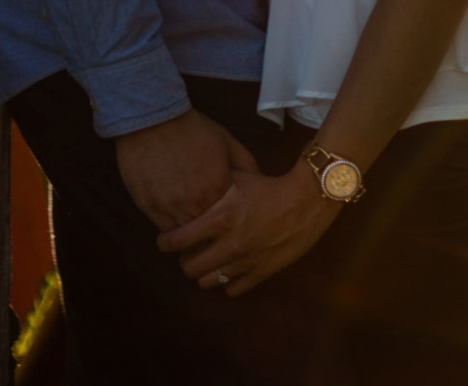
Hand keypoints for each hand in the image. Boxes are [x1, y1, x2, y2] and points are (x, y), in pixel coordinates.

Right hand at [115, 110, 259, 230]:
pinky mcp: (151, 207)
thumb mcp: (225, 140)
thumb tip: (261, 181)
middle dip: (213, 236)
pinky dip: (172, 230)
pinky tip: (176, 222)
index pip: (231, 221)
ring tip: (196, 235)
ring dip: (192, 237)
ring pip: (187, 238)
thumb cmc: (191, 128)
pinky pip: (165, 231)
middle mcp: (197, 201)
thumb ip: (246, 163)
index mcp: (219, 185)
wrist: (152, 118)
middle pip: (210, 234)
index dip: (232, 226)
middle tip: (215, 237)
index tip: (232, 228)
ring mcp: (172, 206)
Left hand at [156, 158, 337, 295]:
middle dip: (184, 261)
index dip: (165, 242)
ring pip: (208, 283)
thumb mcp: (236, 177)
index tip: (163, 241)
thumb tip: (186, 181)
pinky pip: (232, 291)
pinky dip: (227, 283)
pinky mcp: (261, 273)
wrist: (305, 200)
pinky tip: (229, 269)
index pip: (177, 240)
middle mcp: (230, 244)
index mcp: (221, 217)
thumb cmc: (268, 185)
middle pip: (189, 268)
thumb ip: (211, 183)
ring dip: (204, 274)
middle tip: (187, 252)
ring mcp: (245, 261)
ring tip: (206, 262)